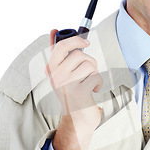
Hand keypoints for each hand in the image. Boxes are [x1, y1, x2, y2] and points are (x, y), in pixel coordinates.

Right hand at [45, 30, 103, 149]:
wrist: (77, 119)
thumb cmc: (71, 92)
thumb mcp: (62, 72)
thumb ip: (57, 52)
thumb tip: (53, 30)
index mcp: (51, 69)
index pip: (61, 47)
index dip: (75, 40)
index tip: (86, 42)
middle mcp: (56, 77)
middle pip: (80, 55)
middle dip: (90, 61)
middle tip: (89, 72)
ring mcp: (66, 85)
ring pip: (90, 65)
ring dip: (95, 73)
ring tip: (90, 82)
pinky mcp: (79, 93)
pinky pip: (96, 77)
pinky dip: (99, 83)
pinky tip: (93, 91)